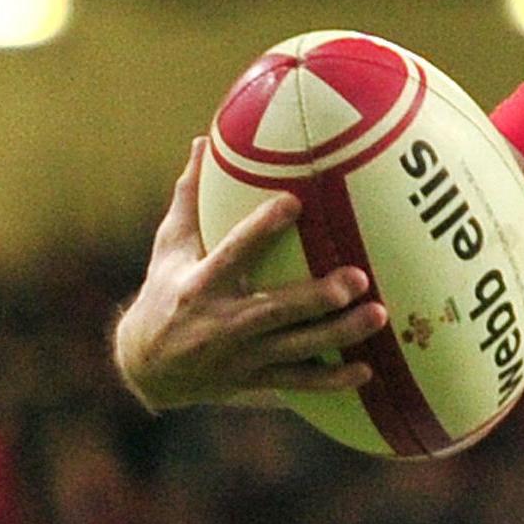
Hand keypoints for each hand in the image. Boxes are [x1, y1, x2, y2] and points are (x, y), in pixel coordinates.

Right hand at [112, 139, 388, 410]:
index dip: (260, 229)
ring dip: (338, 335)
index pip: (231, 253)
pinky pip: (297, 382)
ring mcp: (239, 358)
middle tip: (358, 278)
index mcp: (199, 286)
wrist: (144, 369)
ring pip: (294, 348)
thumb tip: (203, 141)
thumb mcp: (169, 247)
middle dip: (315, 298)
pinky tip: (367, 370)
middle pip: (273, 310)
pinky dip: (331, 380)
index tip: (294, 202)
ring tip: (378, 315)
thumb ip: (190, 198)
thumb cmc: (165, 292)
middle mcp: (219, 325)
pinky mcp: (254, 380)